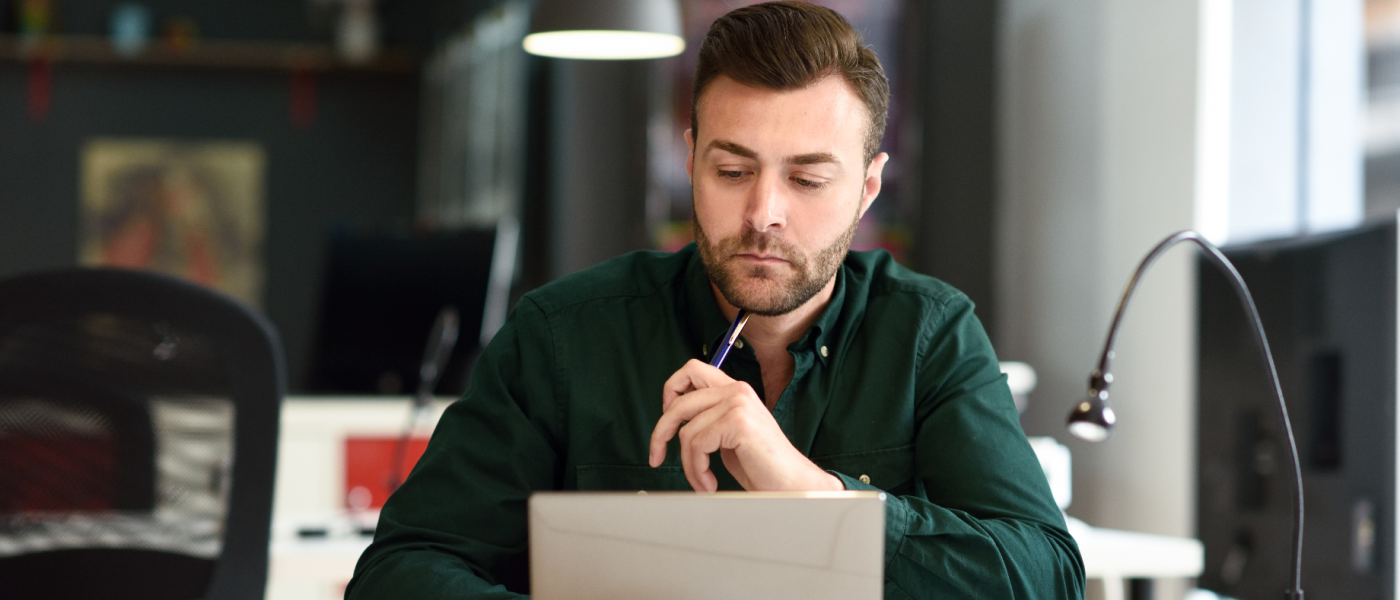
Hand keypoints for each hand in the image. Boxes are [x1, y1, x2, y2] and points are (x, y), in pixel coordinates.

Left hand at [647, 359, 843, 492]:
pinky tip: (710, 483)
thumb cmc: (762, 465)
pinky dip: (697, 470)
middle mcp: (737, 390)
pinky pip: (697, 445)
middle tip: (656, 456)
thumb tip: (673, 420)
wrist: (791, 483)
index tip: (665, 417)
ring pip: (686, 431)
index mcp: (735, 390)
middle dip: (661, 433)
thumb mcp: (728, 436)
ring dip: (689, 465)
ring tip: (702, 481)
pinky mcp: (738, 422)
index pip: (692, 370)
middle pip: (679, 402)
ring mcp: (738, 403)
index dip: (671, 389)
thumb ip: (708, 420)